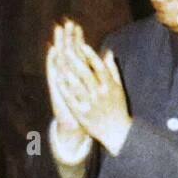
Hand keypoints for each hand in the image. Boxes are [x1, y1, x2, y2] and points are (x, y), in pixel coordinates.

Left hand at [49, 19, 130, 155]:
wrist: (117, 133)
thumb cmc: (118, 108)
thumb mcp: (118, 88)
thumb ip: (112, 69)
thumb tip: (107, 52)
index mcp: (110, 86)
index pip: (100, 68)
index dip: (91, 56)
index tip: (82, 45)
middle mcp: (100, 94)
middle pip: (86, 74)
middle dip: (76, 60)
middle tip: (66, 48)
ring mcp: (90, 104)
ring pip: (78, 86)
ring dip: (68, 73)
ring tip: (60, 62)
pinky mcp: (82, 113)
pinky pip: (71, 99)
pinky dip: (65, 89)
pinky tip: (58, 79)